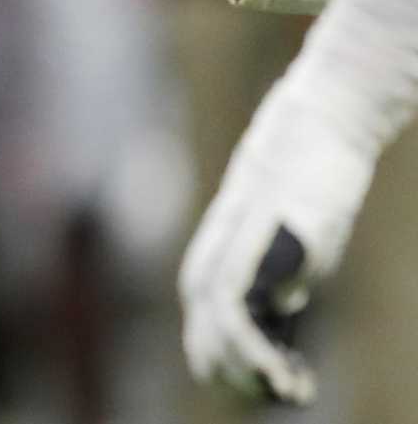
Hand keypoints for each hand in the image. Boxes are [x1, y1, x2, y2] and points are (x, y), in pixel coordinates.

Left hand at [179, 79, 377, 404]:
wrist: (320, 127)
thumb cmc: (310, 179)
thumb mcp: (296, 237)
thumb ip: (279, 270)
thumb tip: (277, 306)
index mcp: (218, 255)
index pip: (205, 326)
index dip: (228, 367)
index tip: (271, 393)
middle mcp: (216, 254)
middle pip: (203, 331)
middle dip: (235, 377)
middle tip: (276, 400)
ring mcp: (232, 247)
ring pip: (213, 324)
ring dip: (245, 370)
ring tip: (281, 394)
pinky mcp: (253, 241)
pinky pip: (235, 304)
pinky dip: (252, 346)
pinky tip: (283, 373)